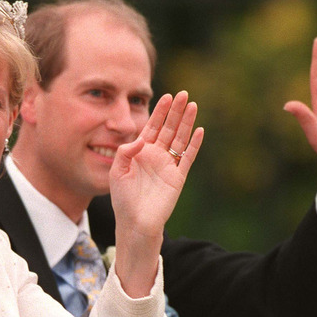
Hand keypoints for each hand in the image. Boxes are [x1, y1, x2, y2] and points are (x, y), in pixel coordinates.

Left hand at [109, 91, 203, 296]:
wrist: (135, 222)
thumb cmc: (123, 199)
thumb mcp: (117, 171)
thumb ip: (125, 152)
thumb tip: (142, 138)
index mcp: (141, 152)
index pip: (152, 127)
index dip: (159, 112)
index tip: (166, 96)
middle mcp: (156, 155)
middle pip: (168, 128)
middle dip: (175, 111)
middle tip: (183, 93)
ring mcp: (168, 165)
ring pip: (180, 139)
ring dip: (186, 122)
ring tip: (192, 105)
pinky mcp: (178, 177)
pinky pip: (187, 157)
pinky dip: (194, 144)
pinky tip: (199, 130)